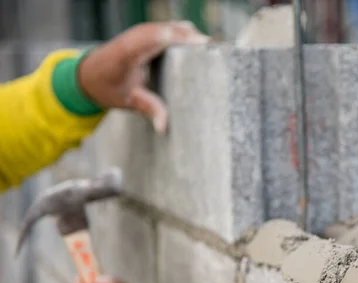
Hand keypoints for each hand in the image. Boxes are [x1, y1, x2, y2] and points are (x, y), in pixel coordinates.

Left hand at [78, 21, 210, 133]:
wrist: (87, 73)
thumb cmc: (106, 87)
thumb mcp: (126, 101)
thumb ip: (149, 109)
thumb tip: (164, 127)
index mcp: (129, 51)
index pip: (158, 37)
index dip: (182, 38)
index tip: (204, 45)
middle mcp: (136, 37)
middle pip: (171, 28)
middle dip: (194, 37)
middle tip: (216, 51)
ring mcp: (142, 32)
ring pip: (172, 26)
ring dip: (191, 35)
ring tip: (211, 50)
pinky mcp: (147, 32)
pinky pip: (170, 28)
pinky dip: (184, 34)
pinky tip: (198, 45)